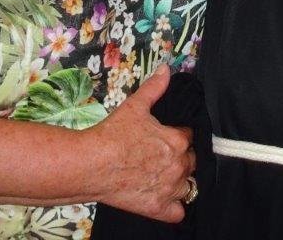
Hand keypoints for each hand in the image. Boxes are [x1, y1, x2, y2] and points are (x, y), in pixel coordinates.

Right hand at [86, 65, 195, 221]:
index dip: (179, 135)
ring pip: (189, 186)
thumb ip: (154, 88)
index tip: (166, 137)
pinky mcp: (157, 208)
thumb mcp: (135, 106)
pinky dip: (175, 208)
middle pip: (191, 161)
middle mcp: (178, 165)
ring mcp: (169, 189)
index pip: (189, 136)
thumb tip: (166, 70)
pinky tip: (165, 200)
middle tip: (161, 156)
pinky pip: (179, 213)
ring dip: (180, 181)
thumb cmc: (112, 134)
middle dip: (181, 158)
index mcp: (177, 140)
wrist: (91, 164)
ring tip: (163, 177)